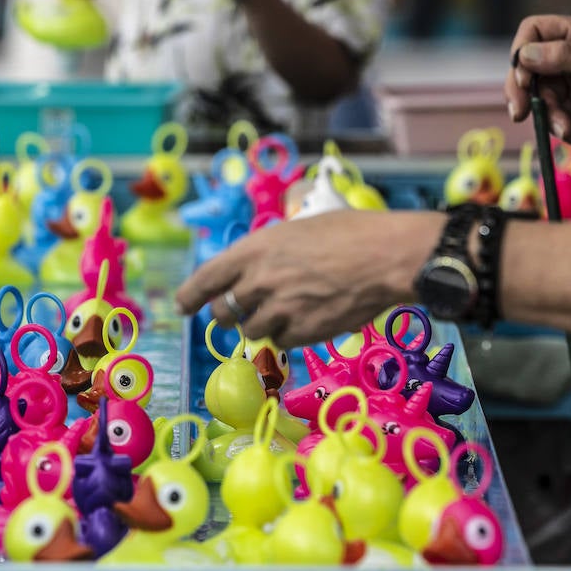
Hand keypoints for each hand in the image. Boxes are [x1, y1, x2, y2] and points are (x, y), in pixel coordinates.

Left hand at [175, 210, 443, 348]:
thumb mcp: (298, 228)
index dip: (190, 296)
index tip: (183, 306)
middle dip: (227, 314)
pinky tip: (308, 319)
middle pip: (222, 312)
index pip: (205, 279)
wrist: (387, 256)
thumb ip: (269, 252)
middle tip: (239, 312)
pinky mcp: (301, 333)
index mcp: (254, 251)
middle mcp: (259, 282)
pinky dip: (289, 335)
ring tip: (288, 309)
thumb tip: (257, 267)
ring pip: (251, 331)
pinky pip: (281, 342)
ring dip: (263, 325)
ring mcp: (279, 309)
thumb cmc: (351, 232)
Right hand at [507, 14, 570, 143]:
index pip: (534, 32)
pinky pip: (553, 114)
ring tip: (566, 130)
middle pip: (527, 68)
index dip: (521, 52)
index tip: (523, 78)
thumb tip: (524, 55)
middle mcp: (569, 54)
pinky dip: (560, 127)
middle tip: (520, 113)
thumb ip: (565, 58)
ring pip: (539, 96)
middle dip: (523, 92)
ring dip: (549, 116)